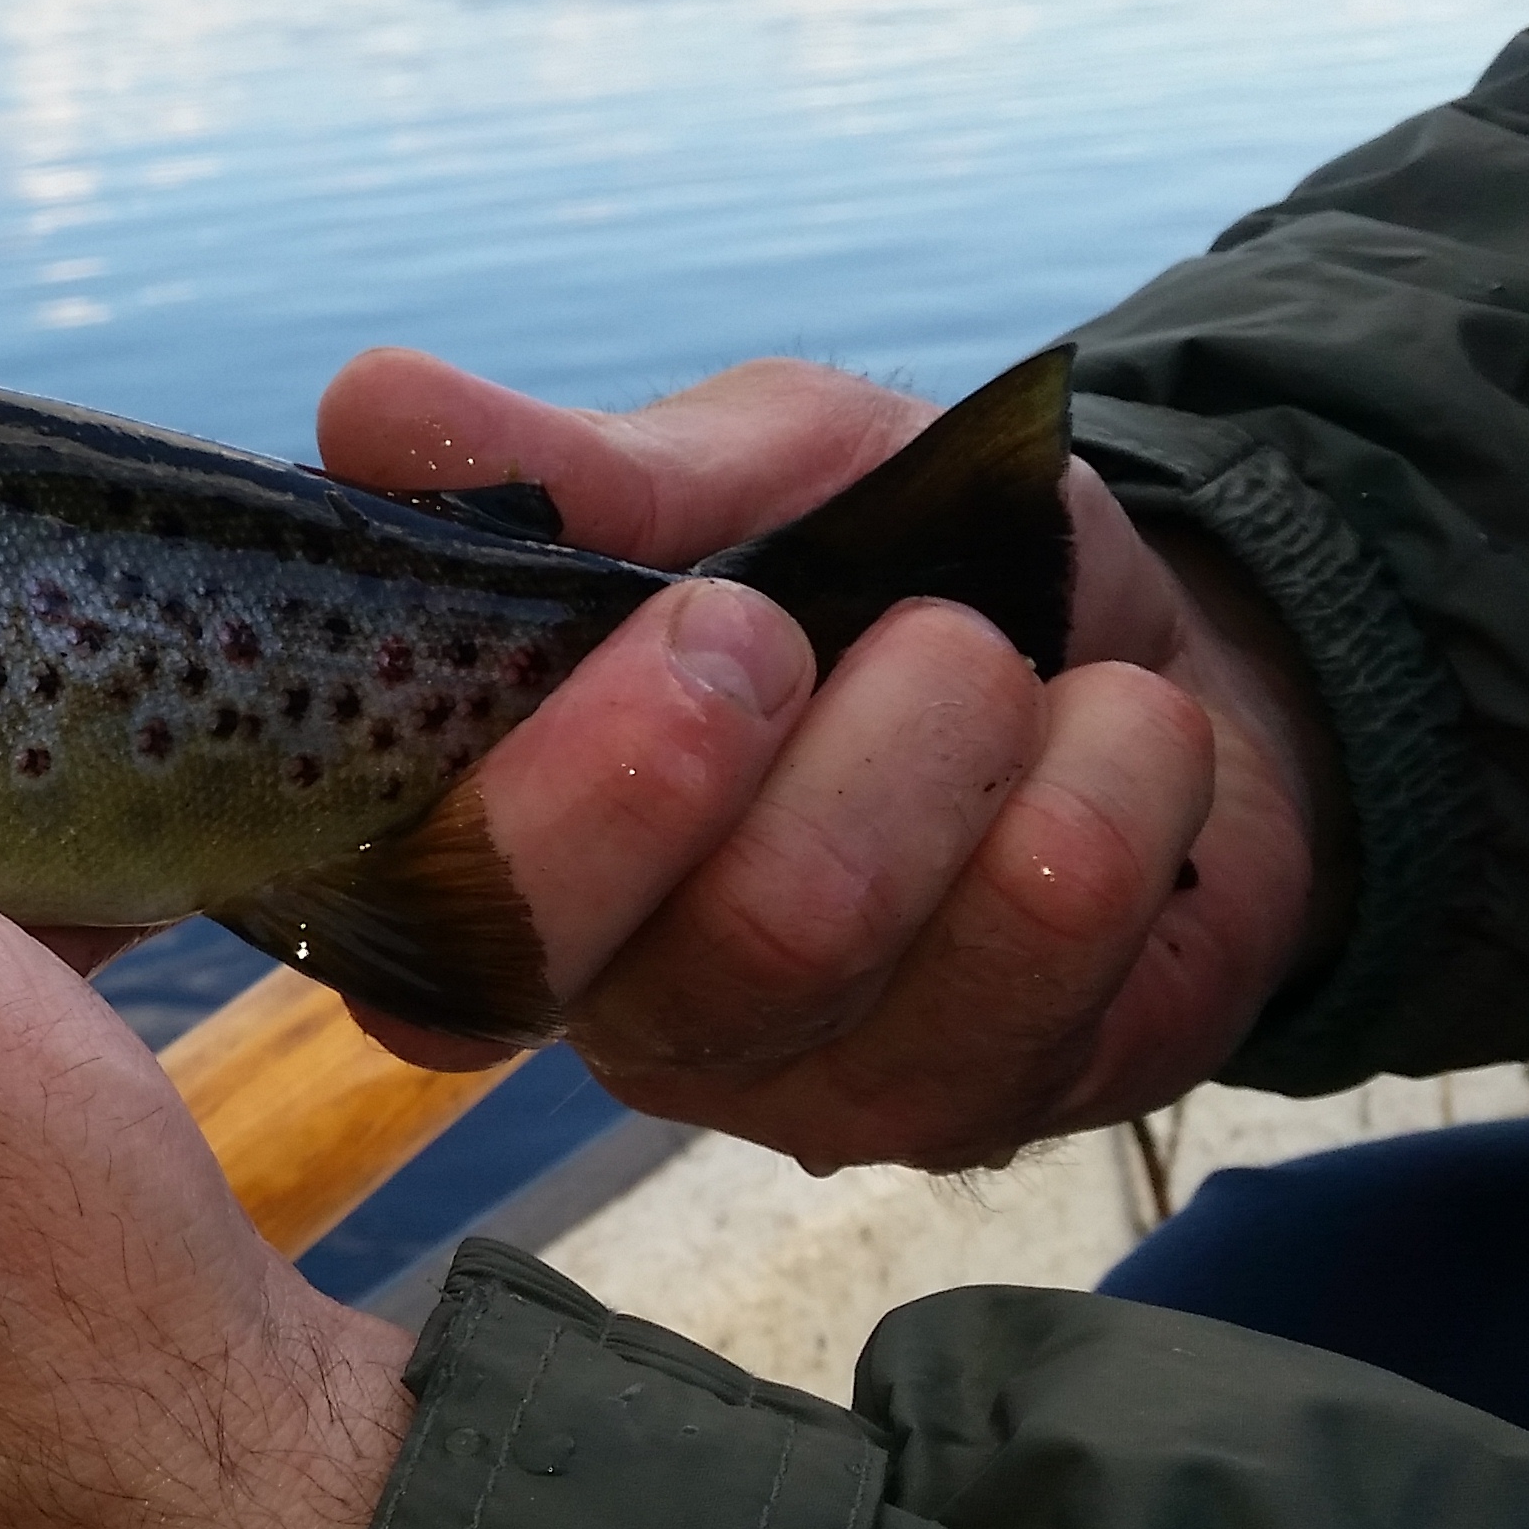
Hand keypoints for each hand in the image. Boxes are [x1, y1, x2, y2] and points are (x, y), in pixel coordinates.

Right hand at [317, 351, 1345, 1170]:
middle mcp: (602, 1003)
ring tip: (993, 655)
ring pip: (816, 942)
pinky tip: (1105, 739)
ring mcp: (779, 1085)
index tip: (701, 622)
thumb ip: (576, 471)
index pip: (424, 910)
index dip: (550, 790)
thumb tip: (370, 412)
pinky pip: (1032, 956)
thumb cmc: (898, 563)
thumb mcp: (752, 466)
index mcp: (489, 850)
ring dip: (957, 730)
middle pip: (619, 959)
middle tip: (860, 622)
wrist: (1158, 645)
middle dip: (780, 751)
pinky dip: (1110, 778)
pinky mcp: (960, 1116)